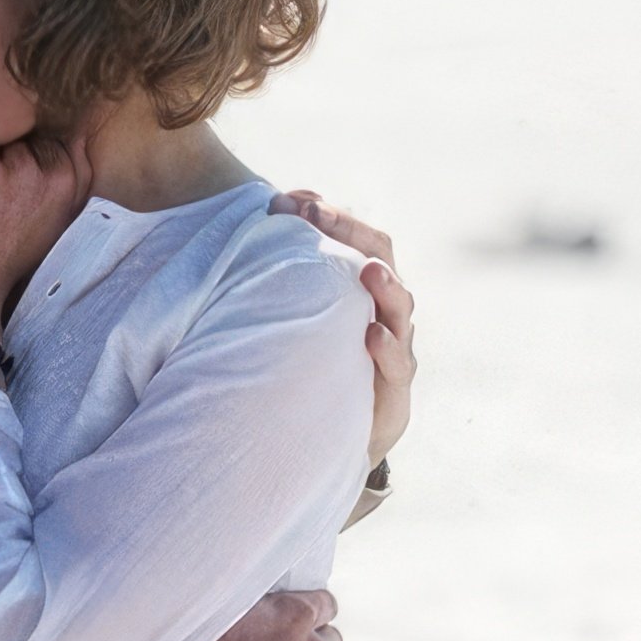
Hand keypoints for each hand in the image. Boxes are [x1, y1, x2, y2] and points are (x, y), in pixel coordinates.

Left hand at [0, 137, 93, 344]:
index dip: (33, 162)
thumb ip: (76, 180)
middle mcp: (29, 169)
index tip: (22, 186)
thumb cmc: (13, 261)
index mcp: (61, 182)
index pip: (50, 143)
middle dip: (8, 163)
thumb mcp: (58, 224)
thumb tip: (78, 137)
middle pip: (18, 143)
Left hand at [270, 190, 416, 468]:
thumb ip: (278, 287)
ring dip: (385, 285)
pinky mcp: (393, 396)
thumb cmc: (305, 370)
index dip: (331, 215)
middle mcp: (383, 314)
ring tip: (367, 269)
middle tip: (313, 214)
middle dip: (351, 232)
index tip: (290, 199)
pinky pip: (397, 368)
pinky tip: (372, 334)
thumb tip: (240, 237)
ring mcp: (393, 352)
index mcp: (360, 291)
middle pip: (381, 259)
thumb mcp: (293, 325)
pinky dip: (387, 349)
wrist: (324, 441)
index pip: (358, 238)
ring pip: (400, 309)